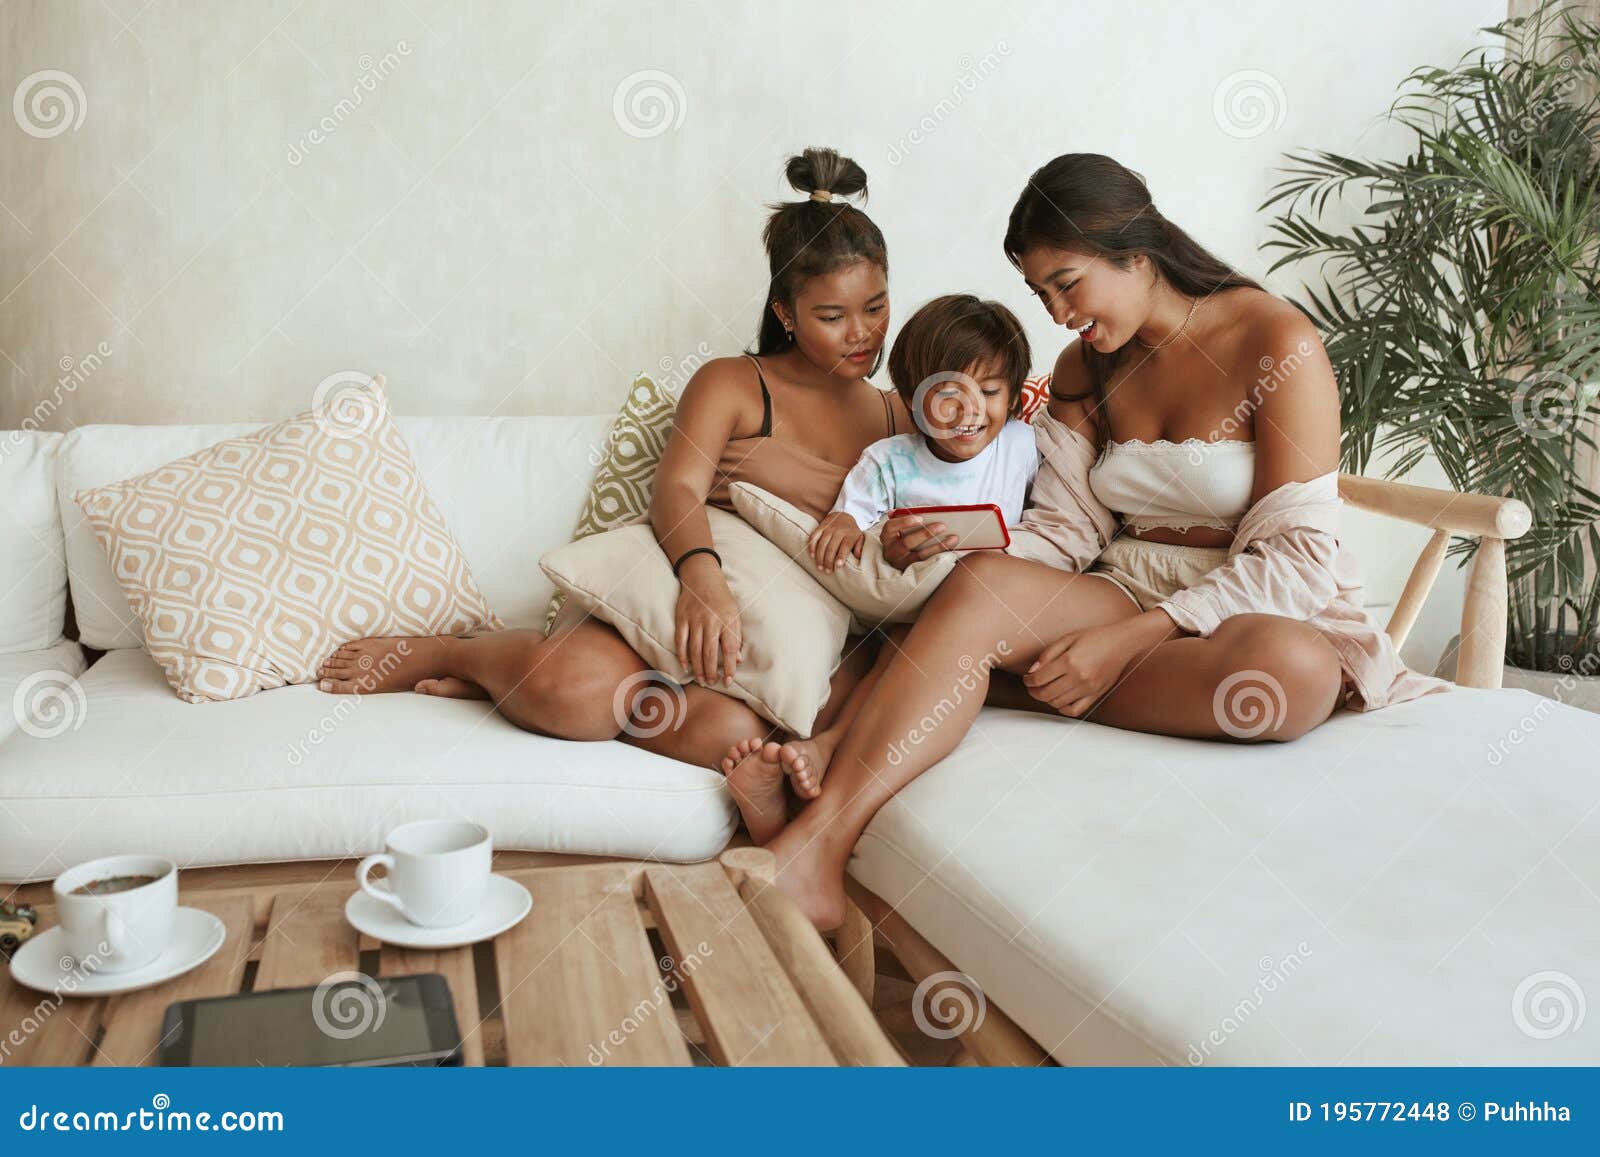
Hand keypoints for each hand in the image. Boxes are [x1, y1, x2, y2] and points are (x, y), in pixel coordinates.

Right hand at [674, 557, 741, 684]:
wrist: (702, 577)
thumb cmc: (722, 598)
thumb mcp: (734, 614)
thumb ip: (736, 636)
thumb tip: (738, 659)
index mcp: (727, 620)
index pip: (730, 648)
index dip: (729, 667)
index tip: (728, 681)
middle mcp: (710, 621)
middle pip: (710, 652)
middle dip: (711, 671)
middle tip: (712, 683)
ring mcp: (694, 620)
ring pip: (695, 650)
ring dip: (698, 667)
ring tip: (701, 680)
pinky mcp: (682, 618)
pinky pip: (680, 640)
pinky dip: (682, 655)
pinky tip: (685, 666)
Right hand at [807, 512, 865, 572]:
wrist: (844, 515)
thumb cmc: (852, 531)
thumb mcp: (860, 538)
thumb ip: (859, 547)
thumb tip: (858, 556)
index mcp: (850, 534)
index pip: (845, 546)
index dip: (841, 556)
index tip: (838, 565)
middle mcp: (839, 530)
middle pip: (832, 547)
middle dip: (828, 560)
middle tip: (827, 571)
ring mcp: (829, 528)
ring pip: (822, 543)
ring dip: (820, 556)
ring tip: (820, 567)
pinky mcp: (821, 526)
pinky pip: (814, 536)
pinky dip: (812, 546)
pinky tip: (812, 555)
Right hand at [880, 513, 958, 570]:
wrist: (900, 561)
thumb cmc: (901, 539)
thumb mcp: (897, 529)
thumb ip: (899, 519)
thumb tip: (894, 512)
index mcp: (887, 537)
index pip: (890, 527)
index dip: (905, 522)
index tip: (921, 518)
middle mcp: (892, 552)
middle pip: (907, 542)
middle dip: (925, 534)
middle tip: (942, 526)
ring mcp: (902, 563)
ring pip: (920, 555)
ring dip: (938, 546)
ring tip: (953, 538)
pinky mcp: (913, 571)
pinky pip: (928, 564)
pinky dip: (941, 556)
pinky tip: (951, 549)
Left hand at [1022, 612, 1177, 716]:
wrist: (1122, 642)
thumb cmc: (1095, 637)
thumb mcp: (1068, 638)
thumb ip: (1048, 654)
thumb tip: (1033, 671)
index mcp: (1069, 661)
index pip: (1039, 679)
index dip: (1028, 681)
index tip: (1027, 678)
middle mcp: (1079, 677)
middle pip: (1046, 694)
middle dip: (1034, 692)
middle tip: (1032, 687)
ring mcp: (1088, 689)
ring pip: (1058, 704)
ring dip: (1047, 700)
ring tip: (1045, 691)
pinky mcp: (1096, 695)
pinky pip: (1075, 710)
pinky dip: (1063, 708)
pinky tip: (1060, 700)